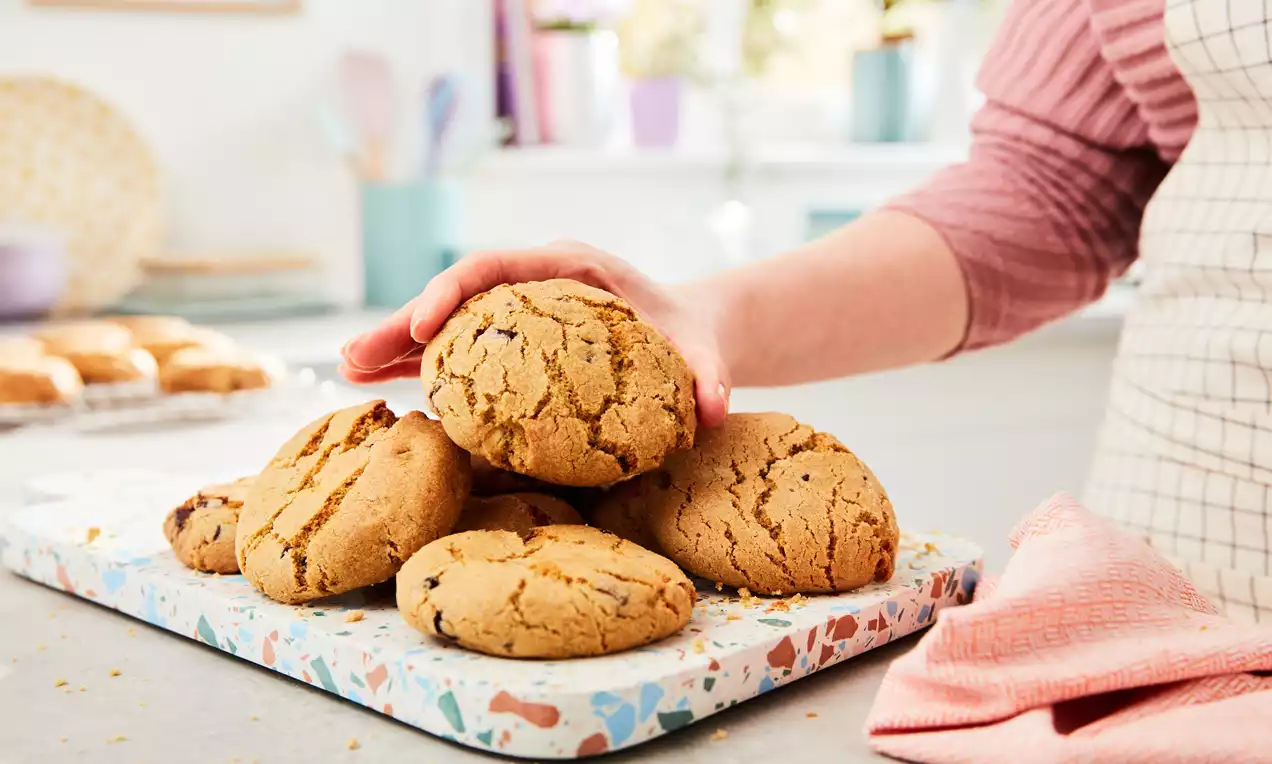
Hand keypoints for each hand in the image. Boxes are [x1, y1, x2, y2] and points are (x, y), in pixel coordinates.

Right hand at [339, 240, 730, 425]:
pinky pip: (457, 351)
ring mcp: (519, 314)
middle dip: (401, 324)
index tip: (421, 325)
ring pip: (446, 323)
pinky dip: (418, 366)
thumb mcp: (704, 352)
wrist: (690, 333)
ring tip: (347, 371)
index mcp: (570, 268)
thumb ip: (709, 375)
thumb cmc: (692, 336)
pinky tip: (379, 387)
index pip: (498, 266)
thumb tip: (714, 409)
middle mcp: (534, 284)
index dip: (452, 292)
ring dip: (395, 347)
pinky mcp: (514, 344)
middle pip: (456, 295)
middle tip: (350, 358)